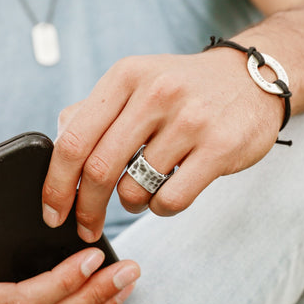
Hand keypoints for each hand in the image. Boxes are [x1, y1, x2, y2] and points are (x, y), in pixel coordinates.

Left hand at [42, 50, 284, 241]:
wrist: (251, 79)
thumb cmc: (183, 88)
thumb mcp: (135, 83)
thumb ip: (93, 111)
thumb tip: (58, 142)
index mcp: (125, 77)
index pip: (73, 140)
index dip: (56, 185)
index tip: (53, 212)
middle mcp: (155, 93)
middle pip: (99, 170)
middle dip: (86, 209)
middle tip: (86, 225)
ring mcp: (190, 120)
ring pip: (135, 190)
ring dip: (131, 202)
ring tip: (141, 190)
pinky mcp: (219, 147)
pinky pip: (171, 200)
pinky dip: (160, 207)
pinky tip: (166, 193)